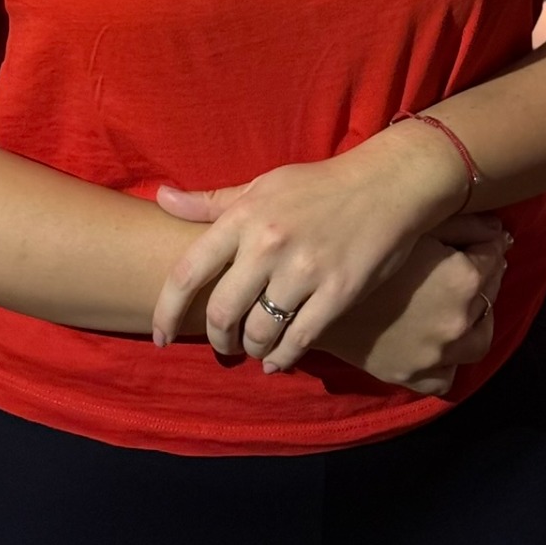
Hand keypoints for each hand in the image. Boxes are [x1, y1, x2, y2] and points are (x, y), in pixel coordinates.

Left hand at [151, 125, 469, 371]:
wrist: (385, 185)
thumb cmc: (316, 186)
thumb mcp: (261, 185)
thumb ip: (211, 202)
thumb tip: (161, 197)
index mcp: (244, 216)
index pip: (187, 273)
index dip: (165, 312)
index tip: (159, 337)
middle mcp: (268, 244)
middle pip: (222, 313)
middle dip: (218, 339)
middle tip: (224, 345)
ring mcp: (305, 270)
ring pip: (260, 333)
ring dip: (252, 350)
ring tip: (255, 348)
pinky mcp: (338, 293)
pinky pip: (299, 340)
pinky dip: (283, 358)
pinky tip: (278, 359)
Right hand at [318, 213, 508, 394]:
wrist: (313, 290)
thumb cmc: (367, 244)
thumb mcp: (419, 225)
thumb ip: (467, 225)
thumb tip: (502, 232)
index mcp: (464, 279)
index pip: (495, 256)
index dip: (486, 244)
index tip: (475, 239)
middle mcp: (460, 322)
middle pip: (489, 296)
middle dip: (482, 278)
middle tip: (461, 265)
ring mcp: (439, 355)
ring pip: (478, 341)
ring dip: (474, 320)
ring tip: (455, 303)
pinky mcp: (415, 377)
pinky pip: (447, 376)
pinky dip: (447, 360)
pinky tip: (435, 340)